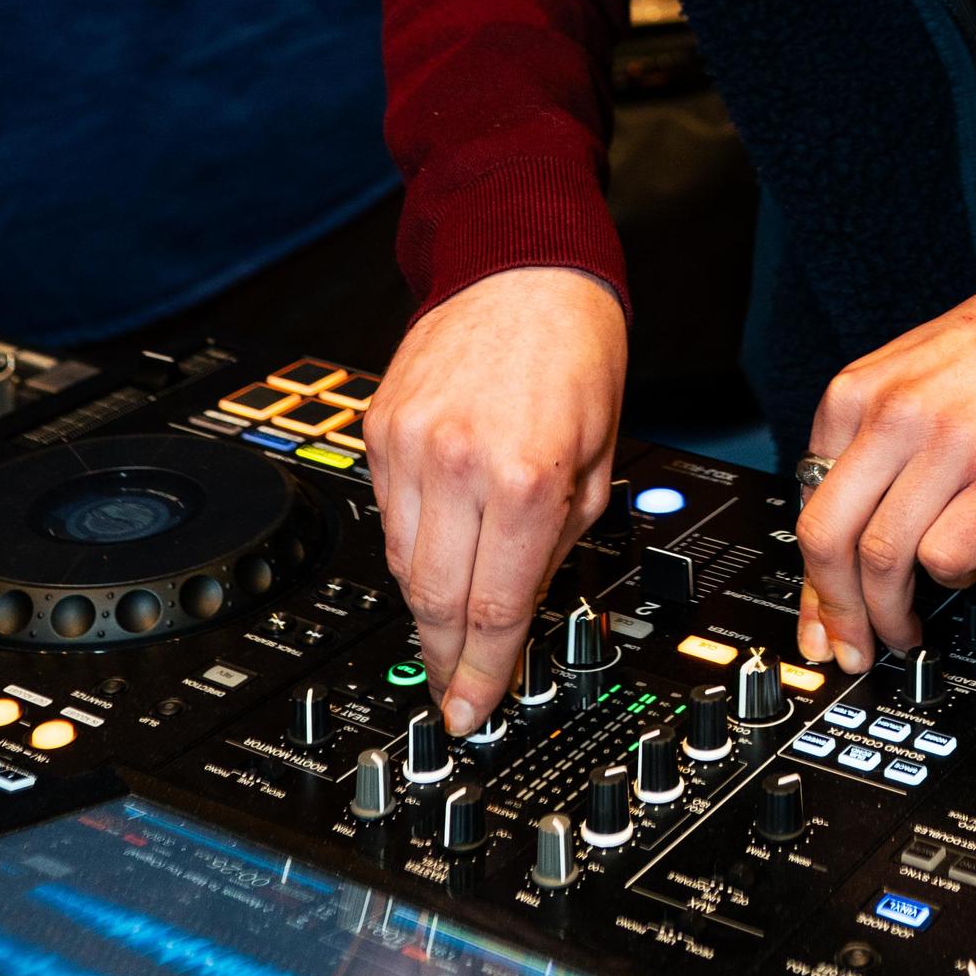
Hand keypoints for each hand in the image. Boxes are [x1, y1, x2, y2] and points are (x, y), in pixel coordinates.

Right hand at [362, 267, 626, 737]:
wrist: (521, 265)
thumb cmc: (575, 350)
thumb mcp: (598, 460)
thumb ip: (559, 541)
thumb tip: (521, 608)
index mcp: (525, 479)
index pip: (495, 608)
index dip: (484, 673)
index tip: (473, 710)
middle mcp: (457, 464)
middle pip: (434, 599)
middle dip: (445, 655)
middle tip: (454, 686)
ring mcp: (408, 444)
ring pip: (398, 563)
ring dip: (423, 602)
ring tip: (448, 619)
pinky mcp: (377, 426)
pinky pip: (384, 512)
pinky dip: (407, 541)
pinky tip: (434, 543)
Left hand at [794, 287, 975, 672]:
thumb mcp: (901, 376)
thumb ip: (862, 440)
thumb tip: (836, 530)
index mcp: (857, 393)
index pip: (807, 501)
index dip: (810, 573)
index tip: (817, 613)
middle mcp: (892, 419)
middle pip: (828, 537)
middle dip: (832, 609)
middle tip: (846, 646)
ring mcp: (946, 450)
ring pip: (882, 559)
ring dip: (888, 615)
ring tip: (903, 631)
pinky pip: (949, 557)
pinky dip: (951, 578)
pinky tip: (963, 571)